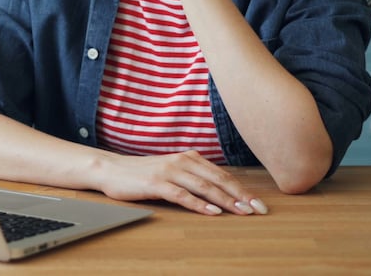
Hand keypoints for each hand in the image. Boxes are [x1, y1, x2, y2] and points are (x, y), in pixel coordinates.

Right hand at [94, 149, 268, 215]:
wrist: (112, 169)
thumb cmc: (143, 173)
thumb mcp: (173, 170)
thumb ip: (194, 177)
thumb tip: (220, 192)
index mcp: (189, 157)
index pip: (223, 175)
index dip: (243, 189)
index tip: (259, 203)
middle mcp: (182, 161)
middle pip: (219, 180)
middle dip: (241, 196)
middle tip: (259, 210)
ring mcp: (169, 171)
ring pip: (204, 187)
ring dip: (225, 200)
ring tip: (241, 212)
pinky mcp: (157, 183)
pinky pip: (182, 195)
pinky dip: (199, 204)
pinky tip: (212, 212)